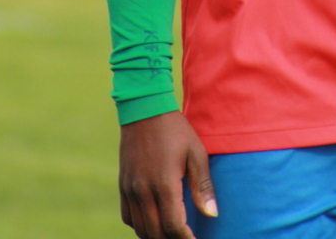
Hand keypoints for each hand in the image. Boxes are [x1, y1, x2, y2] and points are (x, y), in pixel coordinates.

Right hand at [119, 110, 217, 237]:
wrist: (145, 108)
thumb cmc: (175, 129)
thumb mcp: (196, 152)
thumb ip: (203, 185)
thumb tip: (212, 214)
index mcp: (164, 183)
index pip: (174, 226)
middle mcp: (143, 190)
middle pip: (156, 232)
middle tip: (187, 236)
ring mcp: (130, 189)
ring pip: (140, 228)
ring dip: (156, 235)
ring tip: (172, 233)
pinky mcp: (123, 184)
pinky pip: (128, 216)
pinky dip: (140, 225)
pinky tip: (153, 221)